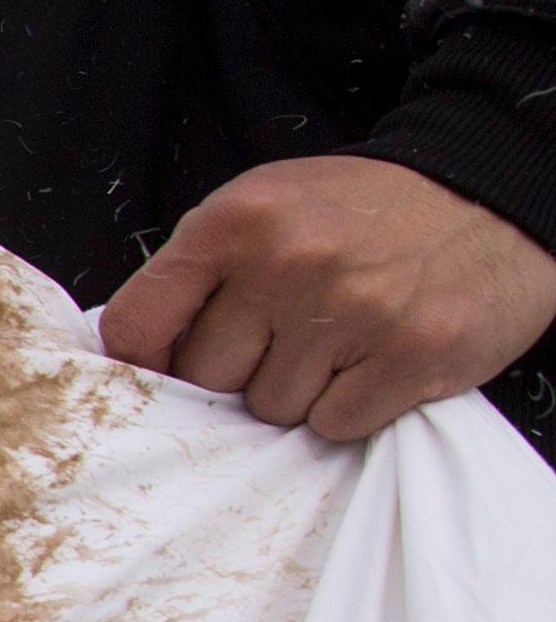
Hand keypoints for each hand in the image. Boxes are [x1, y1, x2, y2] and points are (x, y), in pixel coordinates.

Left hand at [105, 153, 555, 442]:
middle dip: (238, 370)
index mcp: (235, 222)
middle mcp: (288, 263)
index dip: (145, 360)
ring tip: (341, 338)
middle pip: (205, 379)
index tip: (167, 365)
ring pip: (270, 409)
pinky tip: (375, 359)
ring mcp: (352, 312)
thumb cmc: (362, 212)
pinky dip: (350, 406)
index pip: (135, 325)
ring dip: (299, 389)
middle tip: (287, 334)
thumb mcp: (265, 207)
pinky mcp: (411, 355)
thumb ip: (197, 271)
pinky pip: (334, 425)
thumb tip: (131, 355)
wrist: (489, 196)